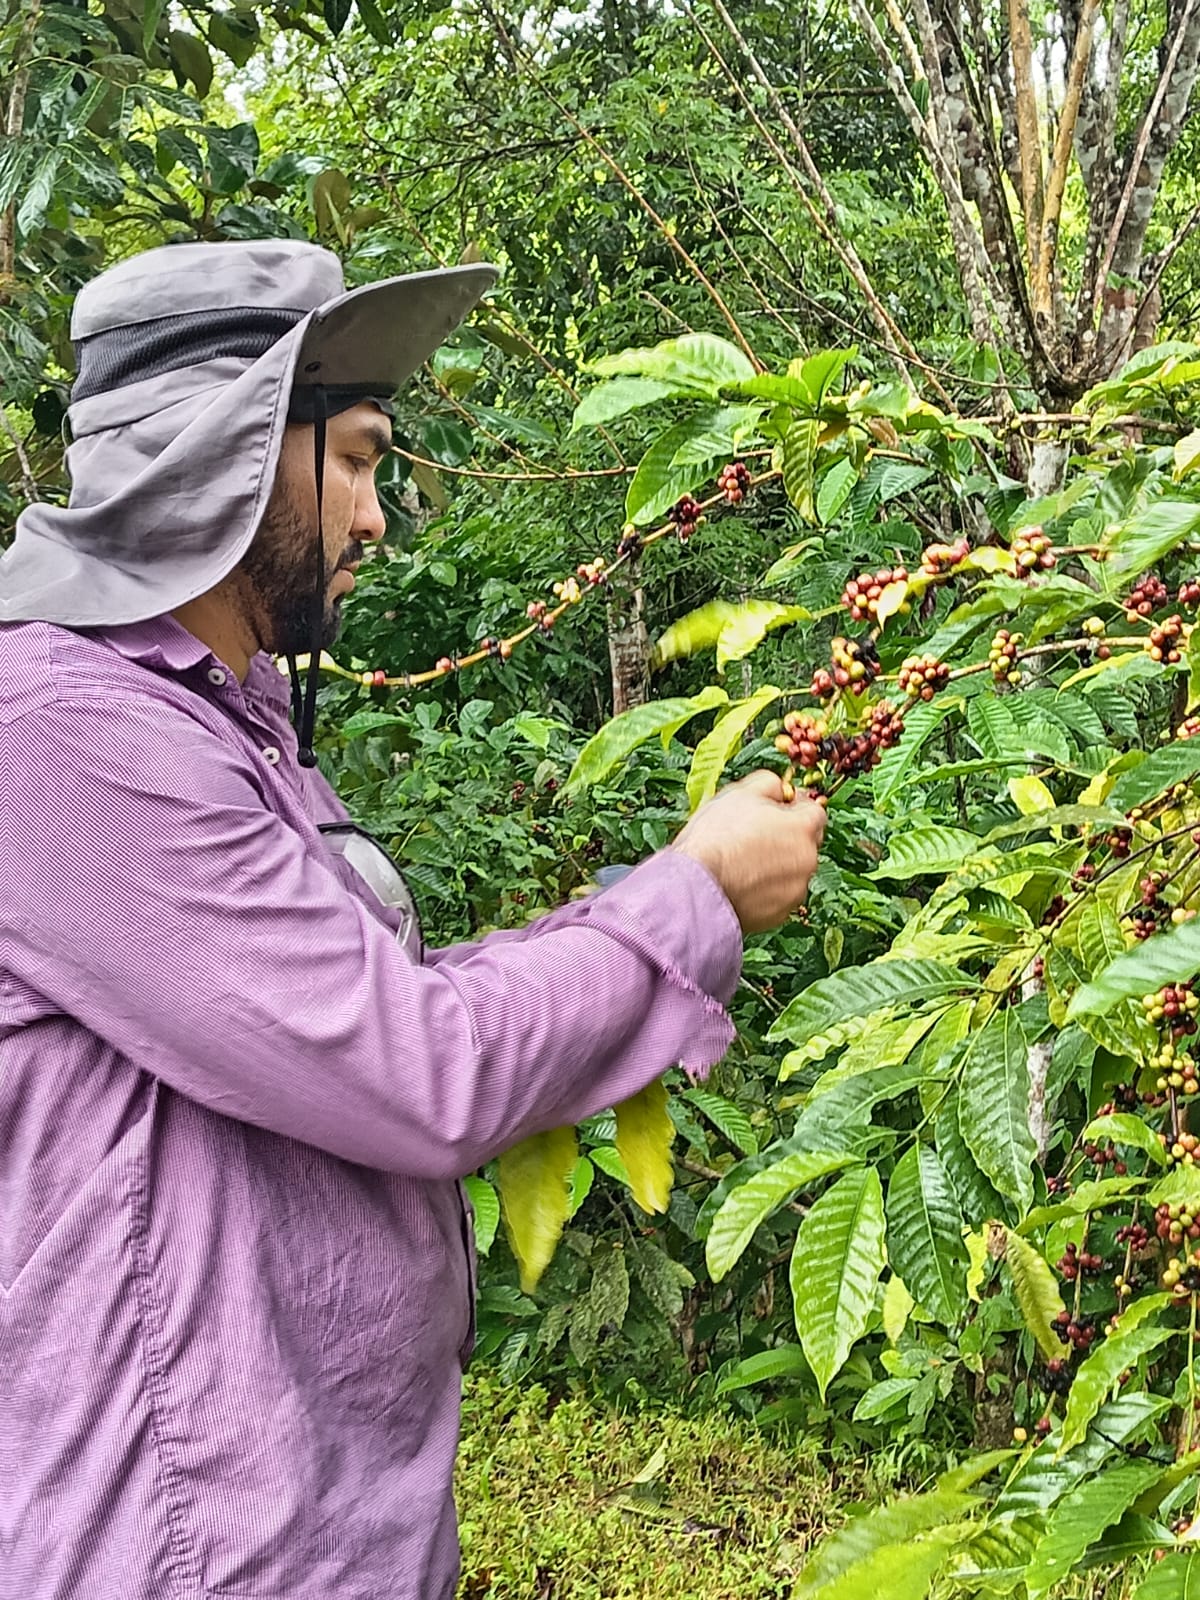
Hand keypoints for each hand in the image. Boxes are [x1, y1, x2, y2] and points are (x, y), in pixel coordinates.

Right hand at [671, 770, 825, 933]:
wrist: (695, 886)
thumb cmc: (715, 838)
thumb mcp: (740, 793)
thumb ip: (769, 784)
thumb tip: (779, 787)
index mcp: (803, 827)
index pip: (815, 812)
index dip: (794, 808)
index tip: (775, 810)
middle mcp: (808, 860)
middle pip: (805, 843)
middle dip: (786, 837)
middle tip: (754, 836)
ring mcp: (796, 890)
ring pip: (792, 871)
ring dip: (776, 865)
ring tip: (742, 862)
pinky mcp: (780, 913)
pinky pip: (779, 895)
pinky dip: (766, 890)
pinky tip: (741, 883)